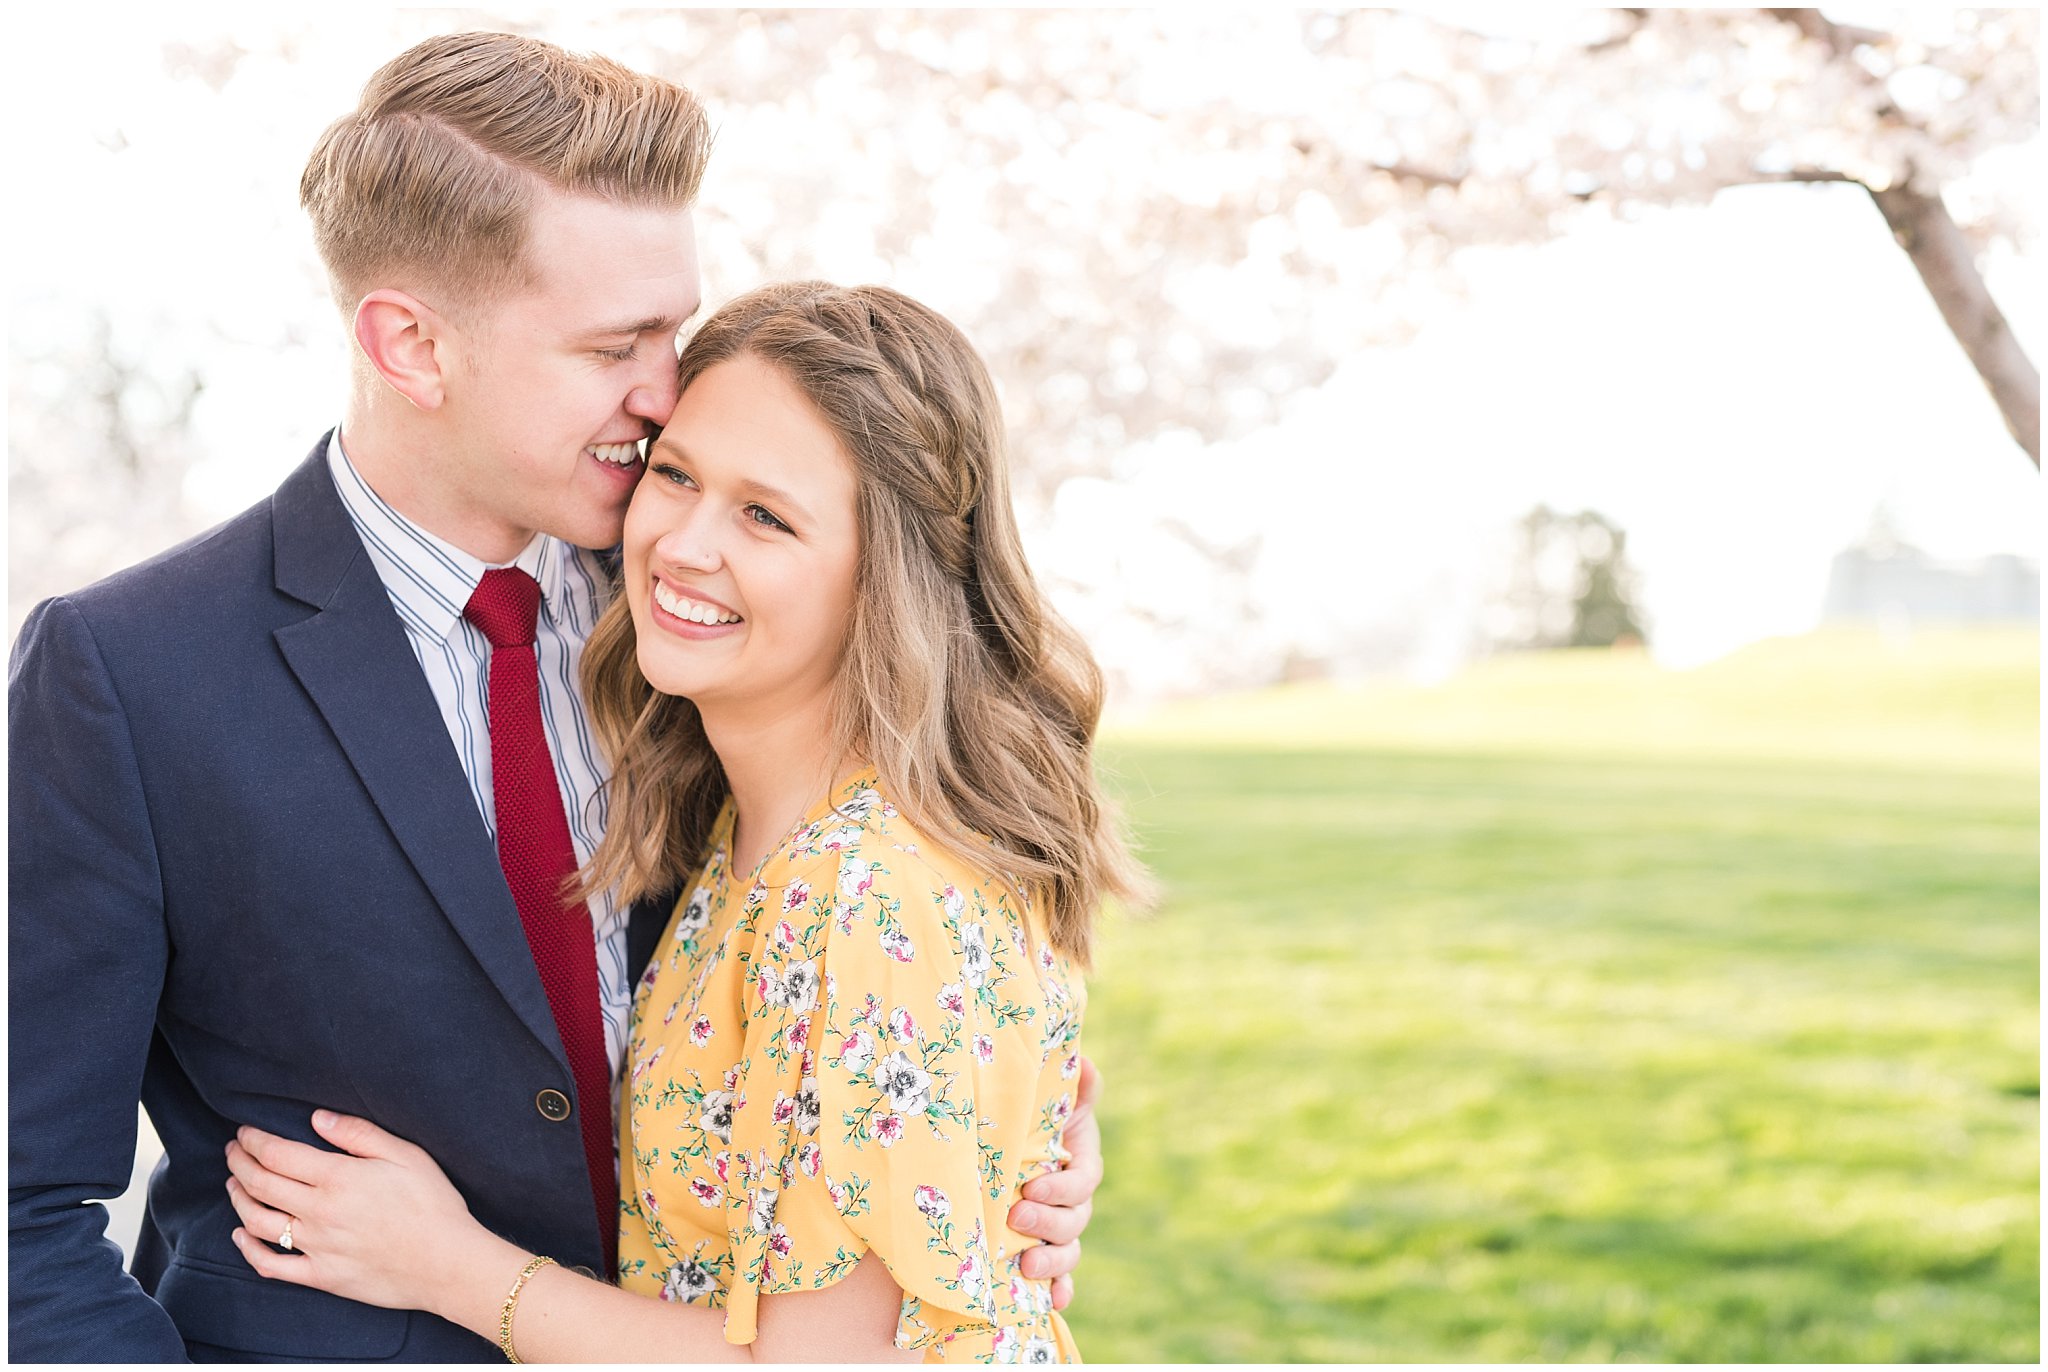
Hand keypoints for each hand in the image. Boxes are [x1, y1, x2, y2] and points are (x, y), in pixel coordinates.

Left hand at [225, 1110, 499, 1319]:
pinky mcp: (320, 1276)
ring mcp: (316, 1247)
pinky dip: (249, 1249)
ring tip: (233, 1185)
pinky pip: (272, 1265)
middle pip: (261, 1184)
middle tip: (233, 1152)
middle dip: (240, 1163)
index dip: (254, 1141)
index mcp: (338, 1178)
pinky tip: (241, 1236)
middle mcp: (319, 1212)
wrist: (447, 1262)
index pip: (278, 1155)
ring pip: (258, 1221)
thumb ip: (359, 1134)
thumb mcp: (406, 1155)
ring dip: (238, 1199)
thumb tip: (318, 1119)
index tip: (245, 1133)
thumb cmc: (433, 1205)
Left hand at [1007, 1054, 1103, 1309]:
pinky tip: (1051, 1303)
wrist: (1001, 1139)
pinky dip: (1059, 1291)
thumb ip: (1073, 1087)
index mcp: (1079, 1160)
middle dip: (1049, 1224)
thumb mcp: (1050, 1100)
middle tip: (1017, 1218)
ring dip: (1053, 1263)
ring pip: (1069, 1251)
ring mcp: (1060, 1227)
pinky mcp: (1043, 1249)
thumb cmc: (1028, 1114)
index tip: (1031, 1185)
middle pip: (1076, 1220)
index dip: (1062, 1187)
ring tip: (1026, 1265)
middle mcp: (1074, 1198)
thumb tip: (1088, 1065)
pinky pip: (1059, 1279)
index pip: (1083, 1180)